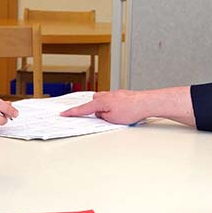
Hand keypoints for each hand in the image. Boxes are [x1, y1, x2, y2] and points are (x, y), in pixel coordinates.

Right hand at [61, 86, 195, 125]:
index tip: (64, 113)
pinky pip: (113, 101)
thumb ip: (103, 116)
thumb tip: (100, 114)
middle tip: (101, 118)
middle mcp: (107, 95)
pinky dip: (115, 107)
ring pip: (104, 100)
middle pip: (94, 101)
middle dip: (95, 109)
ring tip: (116, 116)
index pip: (84, 108)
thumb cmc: (132, 110)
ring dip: (106, 108)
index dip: (73, 112)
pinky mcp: (123, 95)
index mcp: (101, 102)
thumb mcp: (112, 119)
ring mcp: (115, 94)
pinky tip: (123, 112)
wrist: (147, 103)